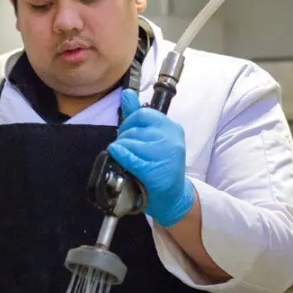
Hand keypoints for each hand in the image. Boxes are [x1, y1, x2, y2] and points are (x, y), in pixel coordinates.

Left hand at [108, 89, 194, 227]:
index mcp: (172, 128)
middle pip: (133, 129)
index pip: (141, 114)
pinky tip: (121, 161)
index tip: (130, 135)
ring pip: (127, 143)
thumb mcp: (153, 138)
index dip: (129, 124)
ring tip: (130, 161)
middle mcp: (171, 139)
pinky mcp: (155, 172)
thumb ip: (138, 115)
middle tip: (130, 152)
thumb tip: (127, 94)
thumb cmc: (161, 167)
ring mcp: (165, 156)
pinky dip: (120, 158)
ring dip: (121, 152)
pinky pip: (128, 157)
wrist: (173, 198)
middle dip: (124, 140)